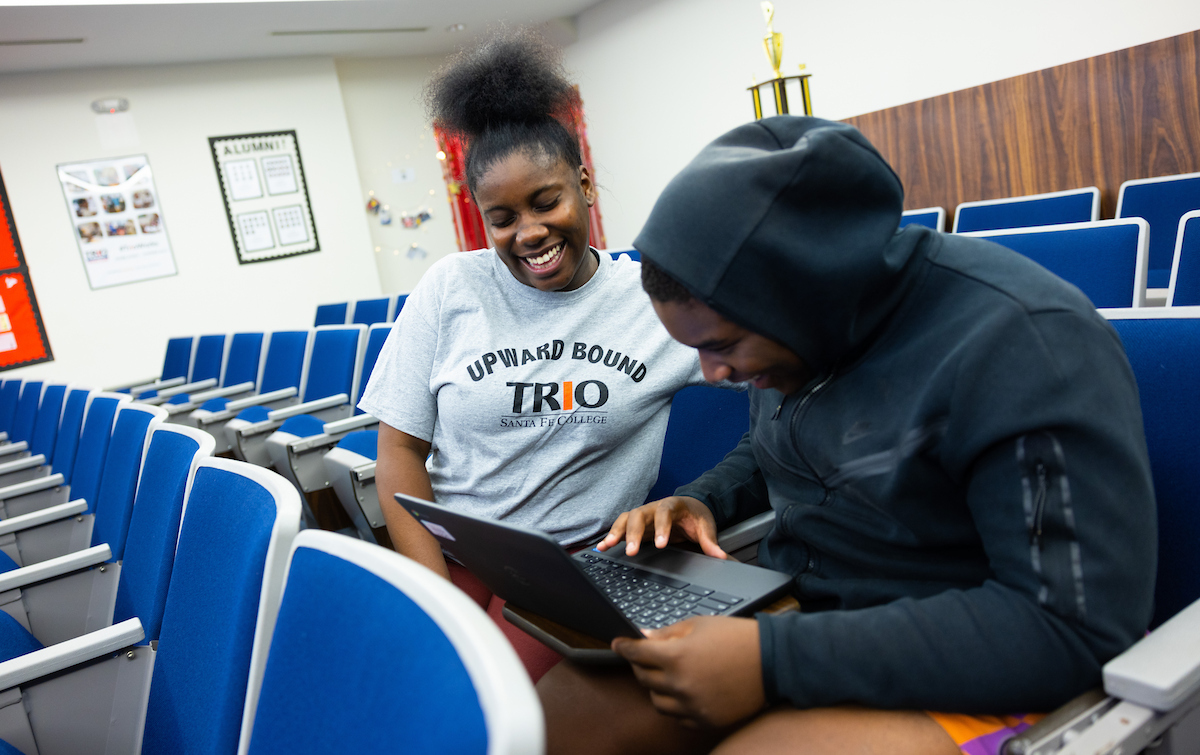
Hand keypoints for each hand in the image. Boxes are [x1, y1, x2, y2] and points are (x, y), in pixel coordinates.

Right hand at [598, 496, 726, 558]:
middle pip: (640, 515)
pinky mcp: (636, 524)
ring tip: (608, 546)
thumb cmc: (695, 516)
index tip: (661, 544)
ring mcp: (643, 514)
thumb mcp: (705, 526)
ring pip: (626, 519)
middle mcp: (654, 507)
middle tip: (631, 552)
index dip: (661, 527)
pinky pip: (620, 527)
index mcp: (672, 505)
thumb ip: (710, 541)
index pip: (665, 513)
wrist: (689, 506)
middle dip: (634, 533)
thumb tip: (720, 556)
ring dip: (617, 532)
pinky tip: (601, 547)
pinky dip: (610, 536)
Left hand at [612, 616, 764, 727]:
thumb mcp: (699, 625)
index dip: (624, 647)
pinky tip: (681, 692)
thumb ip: (667, 633)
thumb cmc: (737, 638)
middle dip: (639, 664)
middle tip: (643, 656)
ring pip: (657, 701)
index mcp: (677, 656)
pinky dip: (674, 705)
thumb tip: (644, 637)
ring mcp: (693, 706)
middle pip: (643, 678)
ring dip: (655, 687)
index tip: (617, 644)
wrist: (772, 661)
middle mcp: (681, 684)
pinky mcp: (705, 720)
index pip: (637, 653)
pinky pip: (677, 717)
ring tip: (665, 675)